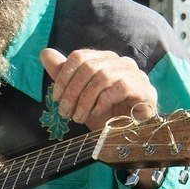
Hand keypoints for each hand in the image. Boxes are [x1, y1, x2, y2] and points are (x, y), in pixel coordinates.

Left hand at [40, 47, 157, 132]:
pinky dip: (103, 102)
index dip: (63, 76)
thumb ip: (63, 74)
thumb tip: (45, 53)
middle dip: (72, 92)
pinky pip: (119, 88)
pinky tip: (96, 114)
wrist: (129, 135)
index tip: (56, 98)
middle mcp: (121, 62)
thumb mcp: (79, 95)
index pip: (79, 56)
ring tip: (78, 117)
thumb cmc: (105, 114)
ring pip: (102, 77)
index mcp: (105, 59)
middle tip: (65, 112)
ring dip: (85, 100)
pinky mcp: (144, 89)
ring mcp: (135, 74)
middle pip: (89, 67)